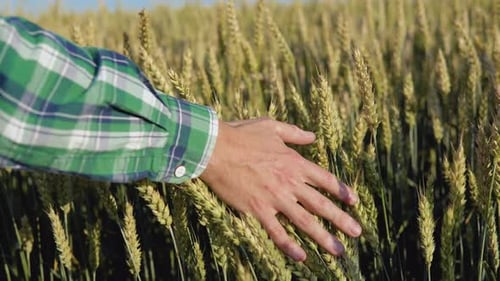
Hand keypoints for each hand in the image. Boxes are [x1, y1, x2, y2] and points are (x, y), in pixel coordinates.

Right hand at [200, 118, 360, 260]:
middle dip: (341, 220)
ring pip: (305, 221)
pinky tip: (301, 256)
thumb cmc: (241, 135)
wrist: (215, 148)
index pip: (325, 180)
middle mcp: (289, 182)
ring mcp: (275, 198)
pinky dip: (289, 245)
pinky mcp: (258, 209)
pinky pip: (277, 232)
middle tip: (357, 233)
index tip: (354, 202)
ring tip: (338, 251)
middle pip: (322, 204)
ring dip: (324, 237)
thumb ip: (294, 133)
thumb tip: (312, 136)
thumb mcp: (271, 127)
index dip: (342, 191)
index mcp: (294, 162)